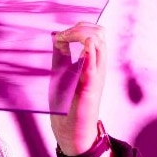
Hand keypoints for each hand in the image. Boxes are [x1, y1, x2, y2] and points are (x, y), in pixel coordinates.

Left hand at [49, 22, 111, 156]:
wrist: (71, 130)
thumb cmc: (67, 103)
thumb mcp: (63, 73)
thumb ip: (62, 56)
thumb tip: (56, 35)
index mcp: (92, 62)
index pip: (95, 33)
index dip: (79, 27)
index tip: (59, 35)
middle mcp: (97, 67)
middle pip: (100, 34)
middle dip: (81, 27)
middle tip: (62, 36)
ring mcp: (96, 77)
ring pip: (100, 46)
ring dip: (83, 36)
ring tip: (67, 38)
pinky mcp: (90, 89)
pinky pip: (94, 68)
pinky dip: (90, 55)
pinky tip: (84, 48)